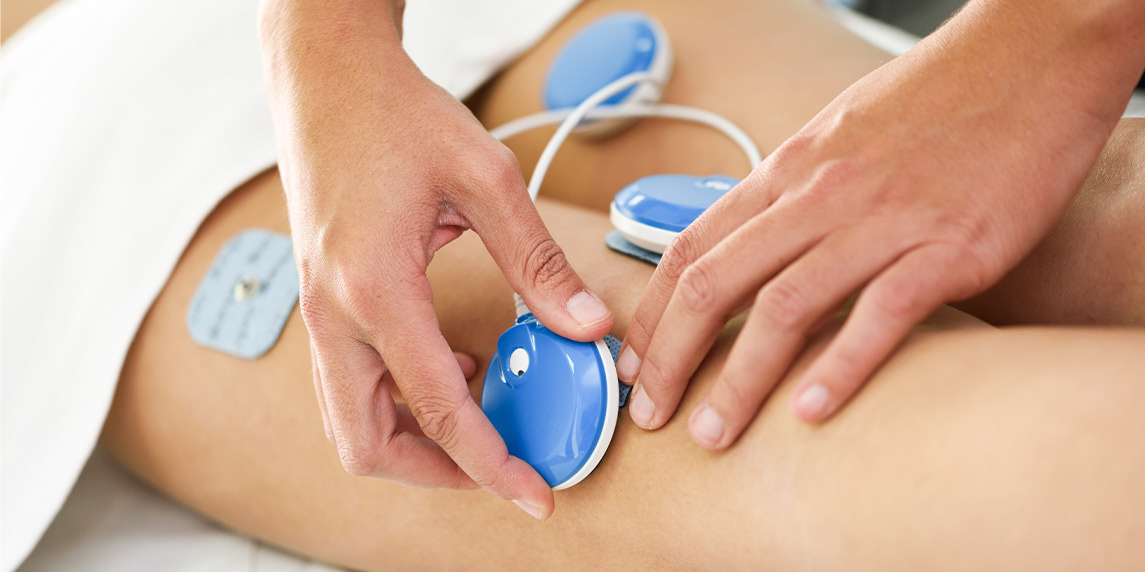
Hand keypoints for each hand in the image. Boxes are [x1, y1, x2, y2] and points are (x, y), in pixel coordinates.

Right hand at [261, 0, 612, 517]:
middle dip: (436, 473)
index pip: (437, 411)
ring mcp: (318, 311)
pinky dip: (398, 400)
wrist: (326, 77)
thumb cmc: (396, 114)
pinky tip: (452, 367)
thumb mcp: (485, 179)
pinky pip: (349, 383)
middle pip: (369, 445)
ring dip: (413, 440)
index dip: (491, 466)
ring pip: (350, 421)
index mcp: (374, 289)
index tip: (534, 496)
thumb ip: (537, 264)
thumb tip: (587, 328)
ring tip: (482, 415)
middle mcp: (333, 314)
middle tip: (502, 465)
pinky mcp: (321, 301)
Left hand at [617, 0, 1141, 447]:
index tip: (633, 364)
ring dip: (737, 382)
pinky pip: (880, 315)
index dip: (652, 314)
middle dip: (669, 360)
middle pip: (715, 285)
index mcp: (788, 170)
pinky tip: (809, 413)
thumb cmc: (934, 99)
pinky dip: (840, 368)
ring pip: (783, 309)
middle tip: (650, 416)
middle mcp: (819, 195)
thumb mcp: (835, 134)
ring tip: (711, 435)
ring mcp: (882, 220)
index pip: (691, 247)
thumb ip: (790, 193)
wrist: (1032, 57)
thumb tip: (751, 243)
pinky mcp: (950, 246)